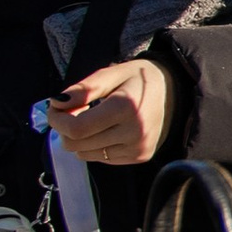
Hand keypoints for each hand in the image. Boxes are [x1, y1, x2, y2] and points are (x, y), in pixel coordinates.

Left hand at [50, 57, 173, 166]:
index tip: (55, 107)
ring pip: (85, 154)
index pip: (77, 128)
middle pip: (77, 144)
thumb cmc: (140, 79)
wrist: (176, 93)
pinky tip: (104, 130)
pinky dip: (94, 146)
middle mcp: (134, 132)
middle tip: (71, 111)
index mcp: (125, 107)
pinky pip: (101, 158)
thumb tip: (56, 103)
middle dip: (64, 128)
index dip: (58, 120)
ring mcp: (138, 148)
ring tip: (88, 120)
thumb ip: (84, 88)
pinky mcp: (140, 157)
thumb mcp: (112, 73)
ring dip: (78, 139)